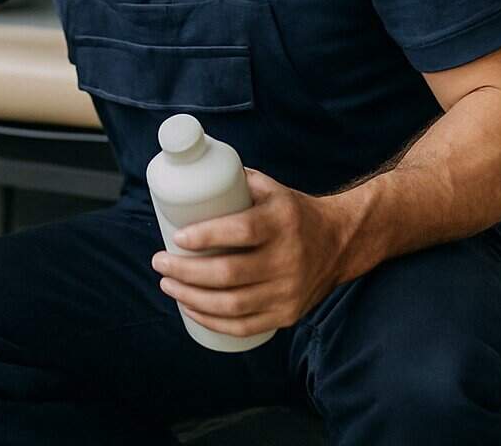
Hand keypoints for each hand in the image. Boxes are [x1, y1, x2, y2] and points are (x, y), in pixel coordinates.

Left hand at [150, 168, 356, 338]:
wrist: (340, 242)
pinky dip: (212, 321)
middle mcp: (289, 258)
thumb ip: (233, 182)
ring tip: (167, 284)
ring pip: (232, 305)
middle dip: (185, 271)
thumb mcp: (270, 189)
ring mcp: (289, 291)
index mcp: (282, 221)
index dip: (206, 236)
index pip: (241, 231)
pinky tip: (190, 308)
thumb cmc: (292, 212)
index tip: (177, 237)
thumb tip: (187, 174)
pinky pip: (244, 326)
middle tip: (159, 262)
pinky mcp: (288, 314)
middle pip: (228, 273)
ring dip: (191, 298)